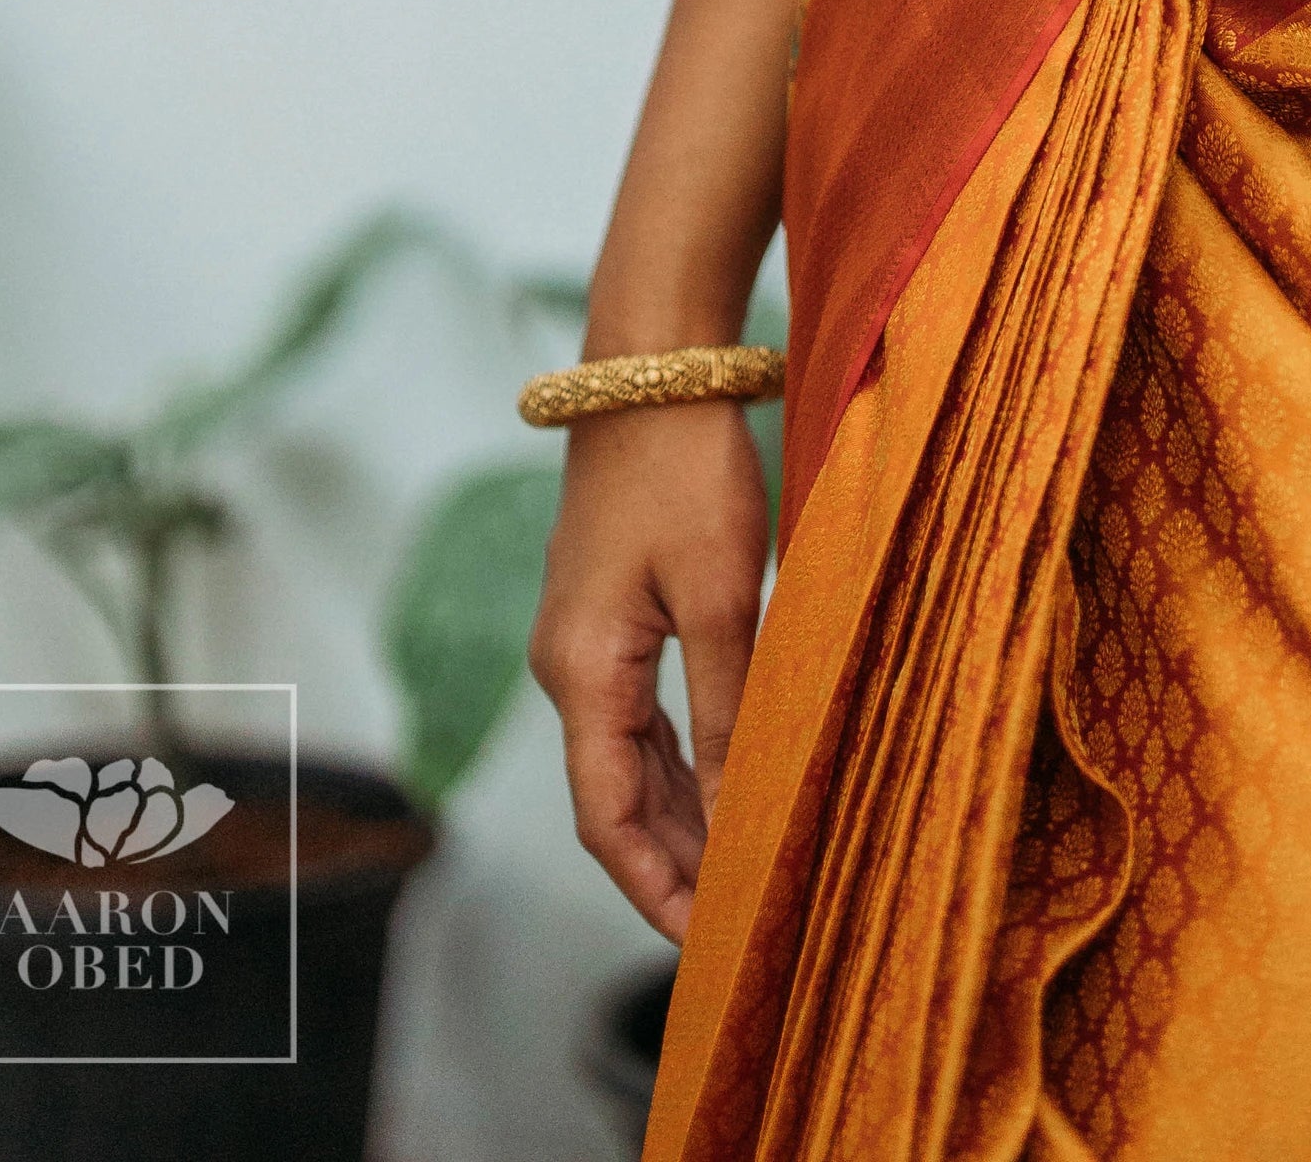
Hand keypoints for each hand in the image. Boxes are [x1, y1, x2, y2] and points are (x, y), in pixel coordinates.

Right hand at [529, 399, 772, 941]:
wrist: (651, 368)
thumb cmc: (687, 472)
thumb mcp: (723, 597)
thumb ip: (727, 710)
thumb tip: (742, 814)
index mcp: (581, 673)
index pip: (606, 818)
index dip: (652, 888)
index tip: (704, 941)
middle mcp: (567, 668)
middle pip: (614, 799)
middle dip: (671, 866)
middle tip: (739, 920)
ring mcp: (584, 641)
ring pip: (629, 759)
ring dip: (679, 817)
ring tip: (740, 873)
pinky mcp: (609, 613)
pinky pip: (638, 715)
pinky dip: (679, 761)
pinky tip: (723, 789)